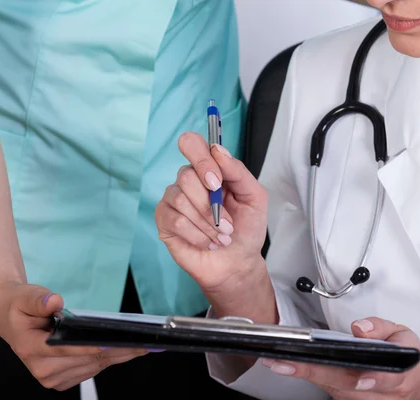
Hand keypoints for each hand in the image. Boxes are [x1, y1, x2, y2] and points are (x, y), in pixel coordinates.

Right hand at [0, 282, 147, 390]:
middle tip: (141, 342)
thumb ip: (39, 299)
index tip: (110, 344)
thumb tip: (55, 302)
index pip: (64, 350)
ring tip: (142, 346)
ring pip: (94, 367)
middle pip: (86, 360)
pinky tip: (127, 350)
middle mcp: (41, 368)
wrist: (11, 318)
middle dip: (115, 351)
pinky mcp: (63, 379)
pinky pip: (92, 370)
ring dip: (118, 357)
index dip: (88, 348)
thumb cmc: (19, 307)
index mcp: (29, 348)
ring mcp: (52, 377)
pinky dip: (110, 360)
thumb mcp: (25, 296)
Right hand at [155, 132, 274, 320]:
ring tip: (221, 237)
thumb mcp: (254, 197)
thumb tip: (217, 150)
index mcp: (209, 169)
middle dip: (210, 204)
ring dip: (208, 224)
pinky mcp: (165, 221)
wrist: (238, 262)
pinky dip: (197, 235)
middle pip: (186, 175)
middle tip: (228, 224)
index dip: (202, 160)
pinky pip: (176, 220)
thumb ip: (238, 172)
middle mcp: (188, 180)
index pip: (191, 144)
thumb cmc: (246, 228)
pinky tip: (208, 243)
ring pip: (181, 199)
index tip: (216, 182)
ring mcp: (173, 200)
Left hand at [262, 317, 419, 399]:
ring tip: (278, 361)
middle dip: (311, 372)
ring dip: (304, 375)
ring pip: (330, 389)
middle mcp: (377, 394)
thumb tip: (361, 329)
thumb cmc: (406, 359)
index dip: (368, 378)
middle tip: (282, 362)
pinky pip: (327, 389)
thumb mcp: (403, 335)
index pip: (380, 377)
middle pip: (343, 384)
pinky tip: (290, 366)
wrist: (416, 382)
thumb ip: (381, 328)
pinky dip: (310, 376)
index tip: (355, 374)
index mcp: (397, 375)